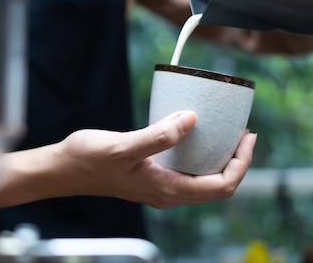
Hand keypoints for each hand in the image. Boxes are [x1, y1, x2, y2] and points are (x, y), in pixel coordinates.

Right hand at [56, 111, 256, 208]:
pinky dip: (202, 155)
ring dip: (222, 159)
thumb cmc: (89, 160)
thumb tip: (192, 119)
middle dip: (238, 161)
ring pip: (204, 180)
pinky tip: (196, 134)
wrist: (64, 169)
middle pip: (218, 186)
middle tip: (244, 132)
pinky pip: (188, 171)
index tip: (248, 136)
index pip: (221, 186)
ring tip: (228, 133)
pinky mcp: (152, 176)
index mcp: (167, 190)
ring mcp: (160, 186)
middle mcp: (168, 193)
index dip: (241, 164)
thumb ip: (159, 136)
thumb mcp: (123, 146)